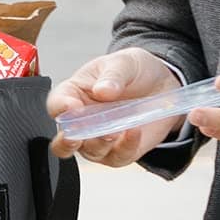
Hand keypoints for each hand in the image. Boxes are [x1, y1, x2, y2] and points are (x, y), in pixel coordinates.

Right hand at [47, 47, 186, 166]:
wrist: (163, 85)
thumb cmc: (134, 71)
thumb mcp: (124, 62)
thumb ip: (113, 75)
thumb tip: (103, 90)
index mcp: (73, 94)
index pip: (56, 105)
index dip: (61, 108)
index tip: (73, 107)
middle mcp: (82, 121)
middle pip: (62, 141)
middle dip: (66, 142)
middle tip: (77, 135)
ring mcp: (99, 138)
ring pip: (89, 152)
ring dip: (99, 143)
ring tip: (114, 130)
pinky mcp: (120, 150)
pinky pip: (118, 156)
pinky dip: (125, 147)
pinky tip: (134, 131)